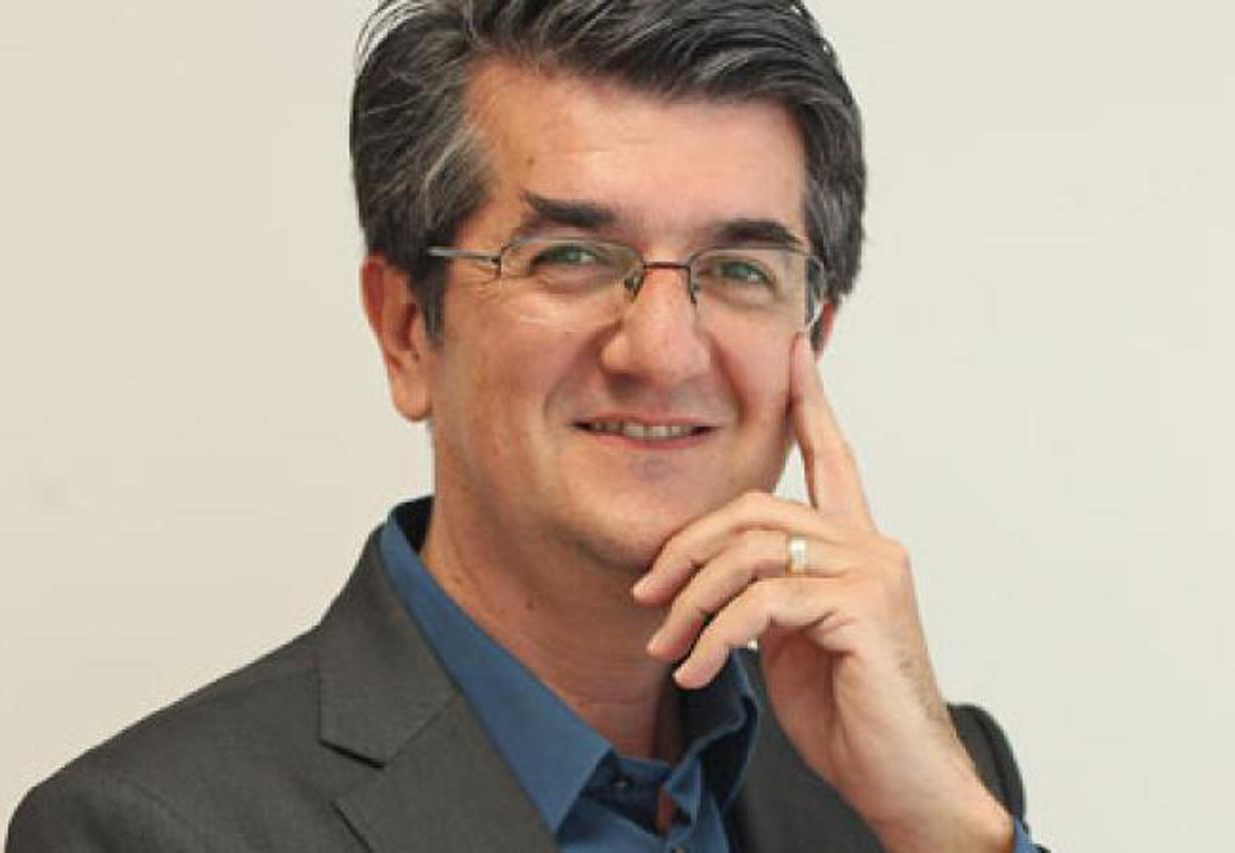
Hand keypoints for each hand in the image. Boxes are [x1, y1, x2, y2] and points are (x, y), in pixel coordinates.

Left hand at [632, 334, 1012, 852]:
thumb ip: (766, 594)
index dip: (809, 400)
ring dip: (691, 603)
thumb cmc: (849, 714)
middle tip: (647, 593)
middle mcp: (870, 545)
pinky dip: (714, 636)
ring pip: (750, 553)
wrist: (902, 781)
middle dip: (687, 548)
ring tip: (665, 648)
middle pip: (755, 509)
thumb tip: (712, 580)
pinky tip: (696, 671)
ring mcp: (871, 571)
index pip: (831, 456)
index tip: (794, 348)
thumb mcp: (790, 642)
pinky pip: (761, 601)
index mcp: (855, 545)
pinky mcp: (864, 606)